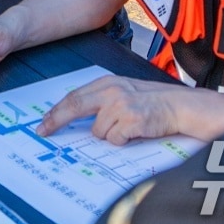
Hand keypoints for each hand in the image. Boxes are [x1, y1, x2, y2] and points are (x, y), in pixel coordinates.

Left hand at [36, 76, 183, 144]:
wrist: (180, 106)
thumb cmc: (153, 102)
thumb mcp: (124, 92)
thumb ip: (101, 100)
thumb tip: (76, 115)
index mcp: (107, 83)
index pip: (74, 96)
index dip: (57, 110)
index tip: (44, 121)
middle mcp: (111, 91)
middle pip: (74, 106)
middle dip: (56, 120)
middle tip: (44, 131)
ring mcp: (121, 105)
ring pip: (98, 131)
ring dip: (109, 135)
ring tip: (127, 128)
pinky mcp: (132, 120)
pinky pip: (115, 139)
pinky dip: (123, 141)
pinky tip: (135, 132)